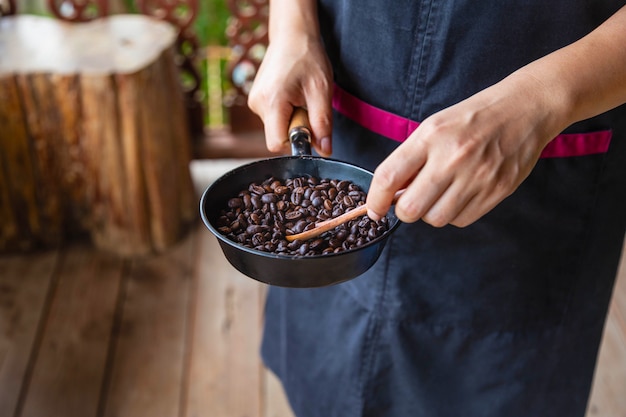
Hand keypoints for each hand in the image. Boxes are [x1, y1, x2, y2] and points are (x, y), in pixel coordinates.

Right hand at [248, 34, 333, 156]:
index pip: (277, 144)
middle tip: (306, 105)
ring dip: (291, 119)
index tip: (307, 126)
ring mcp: (254, 102)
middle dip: (295, 128)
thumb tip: (324, 151)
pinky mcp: (256, 101)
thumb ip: (322, 123)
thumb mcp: (322, 91)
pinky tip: (291, 95)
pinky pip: (273, 119)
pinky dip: (285, 113)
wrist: (292, 36)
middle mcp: (257, 104)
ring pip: (276, 128)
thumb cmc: (308, 58)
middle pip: (277, 137)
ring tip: (299, 96)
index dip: (295, 143)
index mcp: (272, 102)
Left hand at [366, 72, 561, 226]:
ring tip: (439, 194)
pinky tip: (459, 194)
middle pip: (411, 209)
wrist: (525, 109)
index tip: (374, 209)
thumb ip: (411, 158)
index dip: (375, 200)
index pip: (389, 177)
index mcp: (431, 137)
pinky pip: (461, 220)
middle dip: (404, 211)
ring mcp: (477, 177)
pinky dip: (454, 214)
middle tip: (410, 200)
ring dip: (430, 213)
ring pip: (436, 219)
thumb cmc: (474, 118)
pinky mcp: (497, 191)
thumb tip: (389, 193)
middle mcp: (452, 158)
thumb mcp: (434, 126)